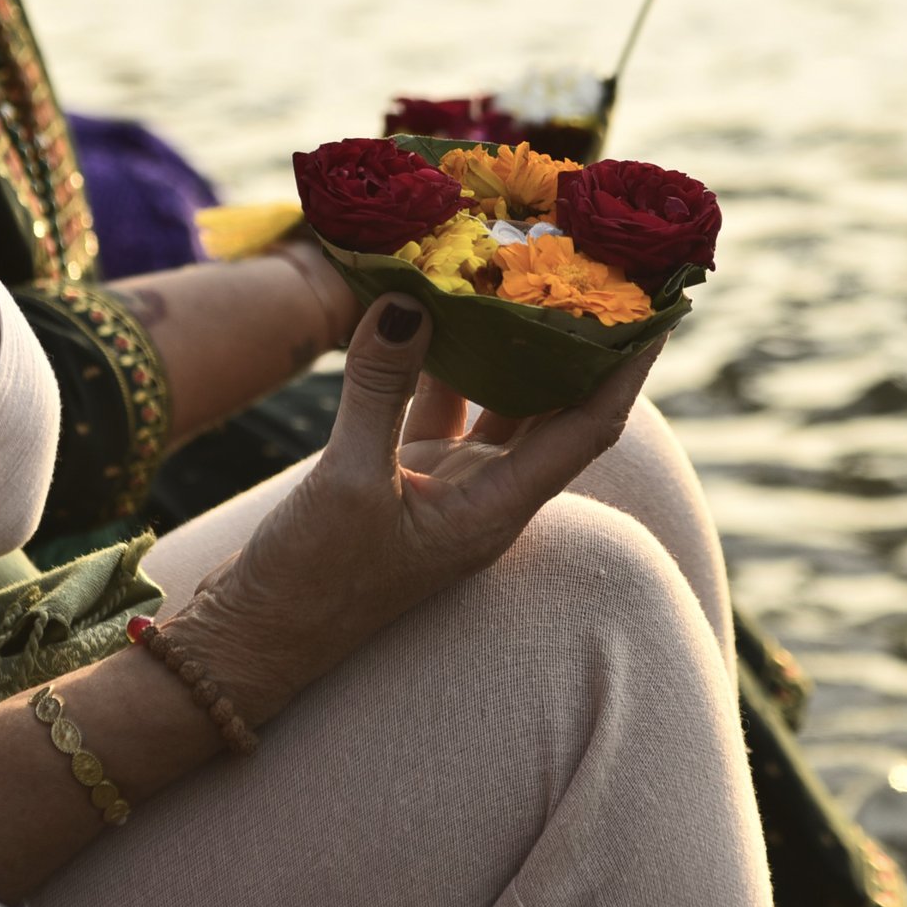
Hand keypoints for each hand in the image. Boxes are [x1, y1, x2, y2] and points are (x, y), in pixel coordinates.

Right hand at [168, 299, 660, 723]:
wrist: (250, 643)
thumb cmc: (309, 587)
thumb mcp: (348, 483)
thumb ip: (381, 389)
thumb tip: (408, 302)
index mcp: (498, 510)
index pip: (589, 426)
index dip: (628, 365)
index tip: (656, 301)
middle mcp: (487, 496)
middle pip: (554, 404)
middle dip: (574, 339)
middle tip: (586, 263)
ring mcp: (445, 485)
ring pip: (494, 397)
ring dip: (505, 339)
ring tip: (514, 266)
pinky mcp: (401, 476)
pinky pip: (435, 400)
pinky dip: (436, 356)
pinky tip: (426, 302)